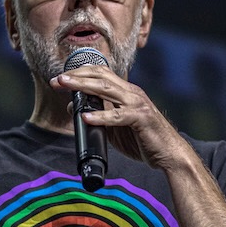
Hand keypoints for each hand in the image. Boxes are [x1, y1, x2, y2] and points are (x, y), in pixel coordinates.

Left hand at [51, 66, 190, 170]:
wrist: (168, 153)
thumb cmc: (142, 139)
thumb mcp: (113, 126)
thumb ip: (96, 115)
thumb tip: (71, 107)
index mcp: (125, 92)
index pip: (100, 73)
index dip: (79, 72)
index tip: (59, 79)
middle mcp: (131, 92)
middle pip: (100, 76)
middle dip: (76, 76)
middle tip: (57, 80)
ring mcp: (137, 103)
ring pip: (107, 88)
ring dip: (83, 85)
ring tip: (66, 86)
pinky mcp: (141, 118)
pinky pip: (118, 115)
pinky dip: (100, 116)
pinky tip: (86, 117)